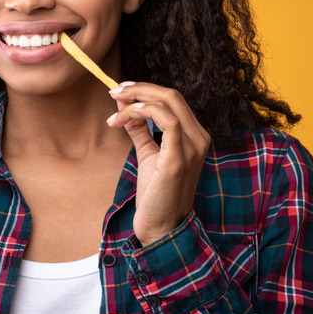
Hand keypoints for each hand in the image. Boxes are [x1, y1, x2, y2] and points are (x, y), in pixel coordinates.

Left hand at [106, 82, 209, 245]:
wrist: (161, 226)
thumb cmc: (155, 192)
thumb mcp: (147, 153)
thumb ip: (139, 129)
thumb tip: (124, 105)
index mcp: (194, 136)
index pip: (173, 100)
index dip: (145, 89)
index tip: (121, 90)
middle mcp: (198, 138)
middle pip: (172, 95)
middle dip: (139, 88)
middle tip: (114, 91)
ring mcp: (192, 147)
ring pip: (169, 102)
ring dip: (136, 98)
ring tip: (114, 105)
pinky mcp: (179, 157)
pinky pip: (166, 120)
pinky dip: (141, 112)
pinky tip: (122, 118)